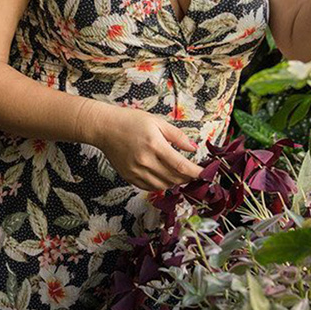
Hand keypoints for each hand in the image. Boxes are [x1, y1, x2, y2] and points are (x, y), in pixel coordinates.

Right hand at [87, 104, 202, 190]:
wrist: (105, 128)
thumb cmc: (131, 121)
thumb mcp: (157, 121)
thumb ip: (177, 136)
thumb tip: (193, 148)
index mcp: (154, 145)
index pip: (181, 166)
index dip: (196, 172)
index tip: (205, 173)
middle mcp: (145, 161)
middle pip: (174, 178)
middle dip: (188, 178)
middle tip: (193, 172)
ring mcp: (136, 171)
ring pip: (163, 186)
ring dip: (175, 182)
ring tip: (178, 174)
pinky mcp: (129, 177)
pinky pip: (150, 188)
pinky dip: (160, 185)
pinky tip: (163, 176)